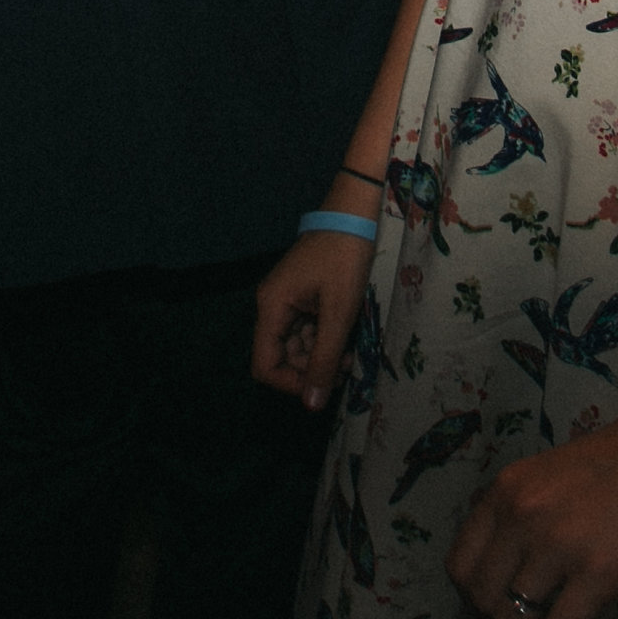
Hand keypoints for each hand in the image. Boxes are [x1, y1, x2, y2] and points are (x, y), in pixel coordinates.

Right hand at [251, 220, 375, 410]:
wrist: (353, 214)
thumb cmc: (345, 258)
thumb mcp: (339, 313)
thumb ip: (324, 359)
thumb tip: (312, 405)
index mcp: (271, 307)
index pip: (264, 365)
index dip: (291, 383)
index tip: (323, 385)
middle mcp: (271, 306)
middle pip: (280, 358)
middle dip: (311, 369)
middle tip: (346, 368)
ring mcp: (286, 302)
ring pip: (296, 347)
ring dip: (320, 356)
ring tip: (350, 354)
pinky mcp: (300, 298)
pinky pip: (305, 331)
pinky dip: (324, 340)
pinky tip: (346, 337)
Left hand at [448, 393, 617, 618]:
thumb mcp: (557, 474)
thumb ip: (529, 514)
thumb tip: (517, 573)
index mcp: (507, 489)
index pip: (460, 566)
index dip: (481, 596)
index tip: (510, 604)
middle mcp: (522, 515)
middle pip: (482, 602)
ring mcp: (559, 543)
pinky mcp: (601, 570)